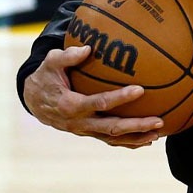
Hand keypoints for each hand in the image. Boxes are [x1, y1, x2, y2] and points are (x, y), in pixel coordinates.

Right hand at [23, 45, 163, 148]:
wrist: (34, 100)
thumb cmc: (46, 76)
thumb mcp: (51, 62)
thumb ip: (68, 55)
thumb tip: (88, 49)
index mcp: (70, 104)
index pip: (99, 103)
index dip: (120, 98)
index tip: (140, 90)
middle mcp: (78, 122)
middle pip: (111, 128)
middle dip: (136, 125)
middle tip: (158, 120)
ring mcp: (84, 130)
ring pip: (113, 138)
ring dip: (136, 137)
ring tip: (158, 133)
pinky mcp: (88, 132)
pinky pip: (110, 140)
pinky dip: (128, 142)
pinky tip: (148, 139)